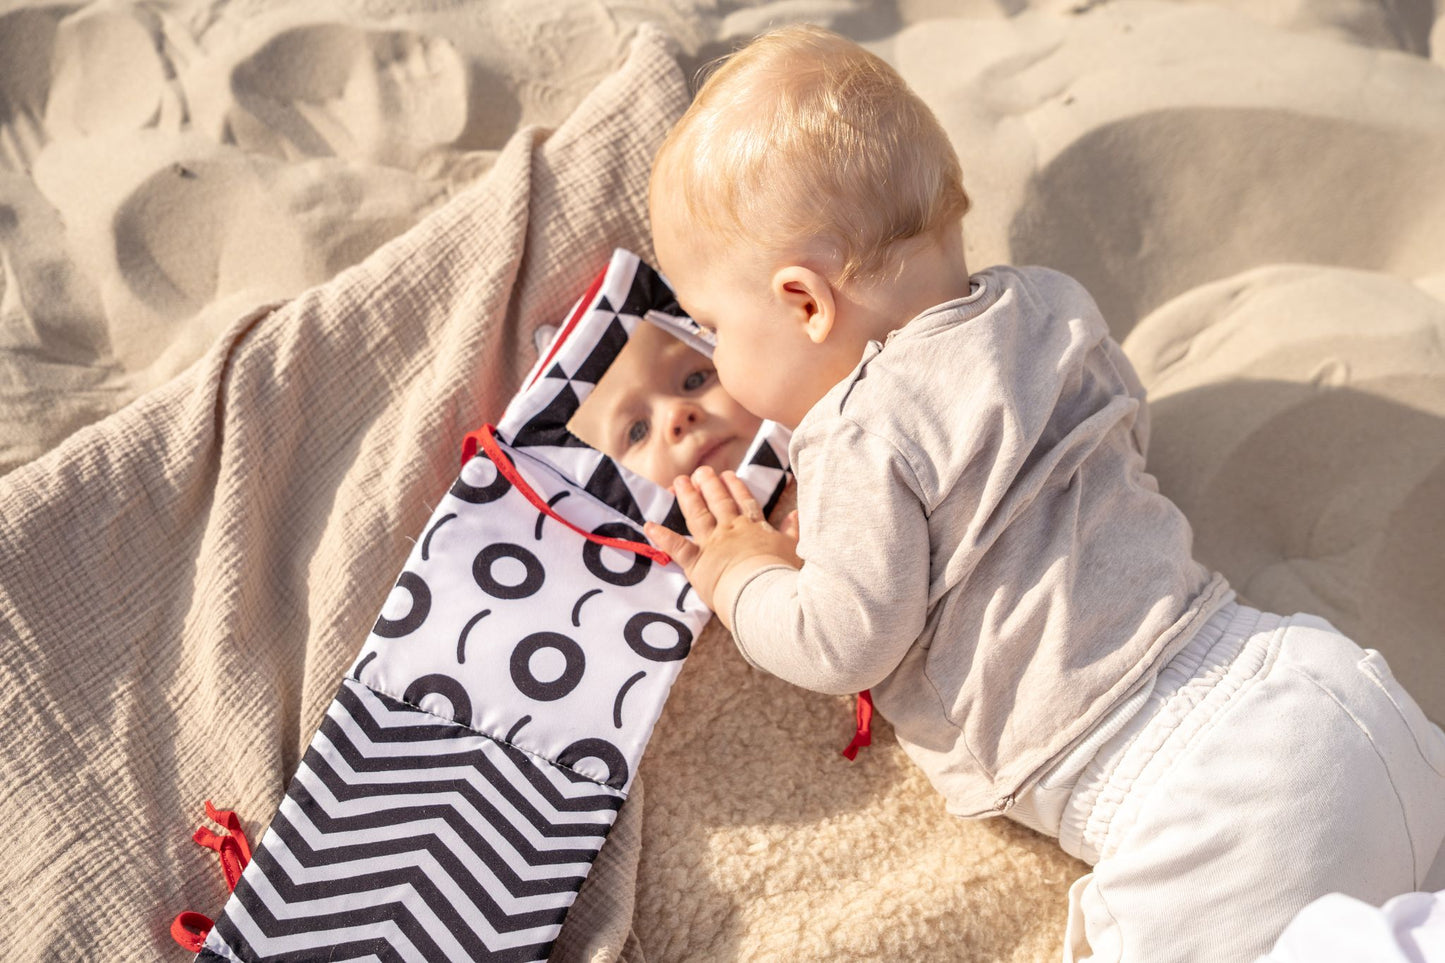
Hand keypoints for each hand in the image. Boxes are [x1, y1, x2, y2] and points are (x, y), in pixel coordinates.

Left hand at [643, 467, 800, 627]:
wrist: (764, 593)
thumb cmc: (782, 574)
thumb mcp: (795, 550)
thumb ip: (793, 531)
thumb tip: (796, 514)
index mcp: (755, 529)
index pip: (745, 503)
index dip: (736, 488)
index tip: (729, 475)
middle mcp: (732, 531)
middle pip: (719, 502)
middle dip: (710, 485)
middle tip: (702, 471)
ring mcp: (713, 544)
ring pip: (697, 515)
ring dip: (688, 497)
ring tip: (680, 481)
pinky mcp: (697, 563)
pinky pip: (677, 547)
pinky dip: (662, 537)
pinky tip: (649, 525)